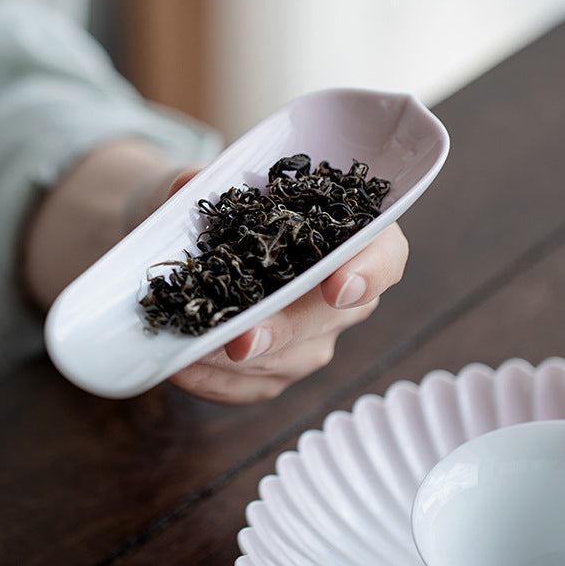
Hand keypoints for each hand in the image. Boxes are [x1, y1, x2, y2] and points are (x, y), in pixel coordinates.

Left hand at [163, 172, 408, 403]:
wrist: (201, 237)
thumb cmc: (230, 206)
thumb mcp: (222, 179)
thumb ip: (211, 179)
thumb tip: (185, 189)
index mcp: (349, 232)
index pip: (384, 254)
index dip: (369, 272)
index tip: (337, 287)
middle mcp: (342, 291)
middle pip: (331, 317)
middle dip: (284, 330)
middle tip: (242, 341)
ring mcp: (315, 336)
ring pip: (289, 359)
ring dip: (235, 363)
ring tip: (184, 349)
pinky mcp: (280, 369)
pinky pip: (253, 386)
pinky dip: (213, 381)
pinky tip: (180, 367)